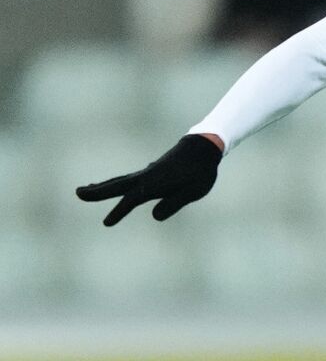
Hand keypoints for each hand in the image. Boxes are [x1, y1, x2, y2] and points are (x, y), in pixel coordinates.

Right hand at [76, 134, 222, 225]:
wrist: (204, 147)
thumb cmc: (201, 170)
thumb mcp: (194, 190)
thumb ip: (175, 203)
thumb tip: (154, 215)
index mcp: (157, 182)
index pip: (134, 199)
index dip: (121, 211)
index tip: (107, 222)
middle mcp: (148, 176)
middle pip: (118, 185)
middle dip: (98, 191)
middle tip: (77, 193)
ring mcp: (147, 173)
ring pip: (120, 181)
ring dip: (102, 187)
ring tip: (83, 191)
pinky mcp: (150, 172)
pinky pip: (128, 180)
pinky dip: (114, 183)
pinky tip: (109, 186)